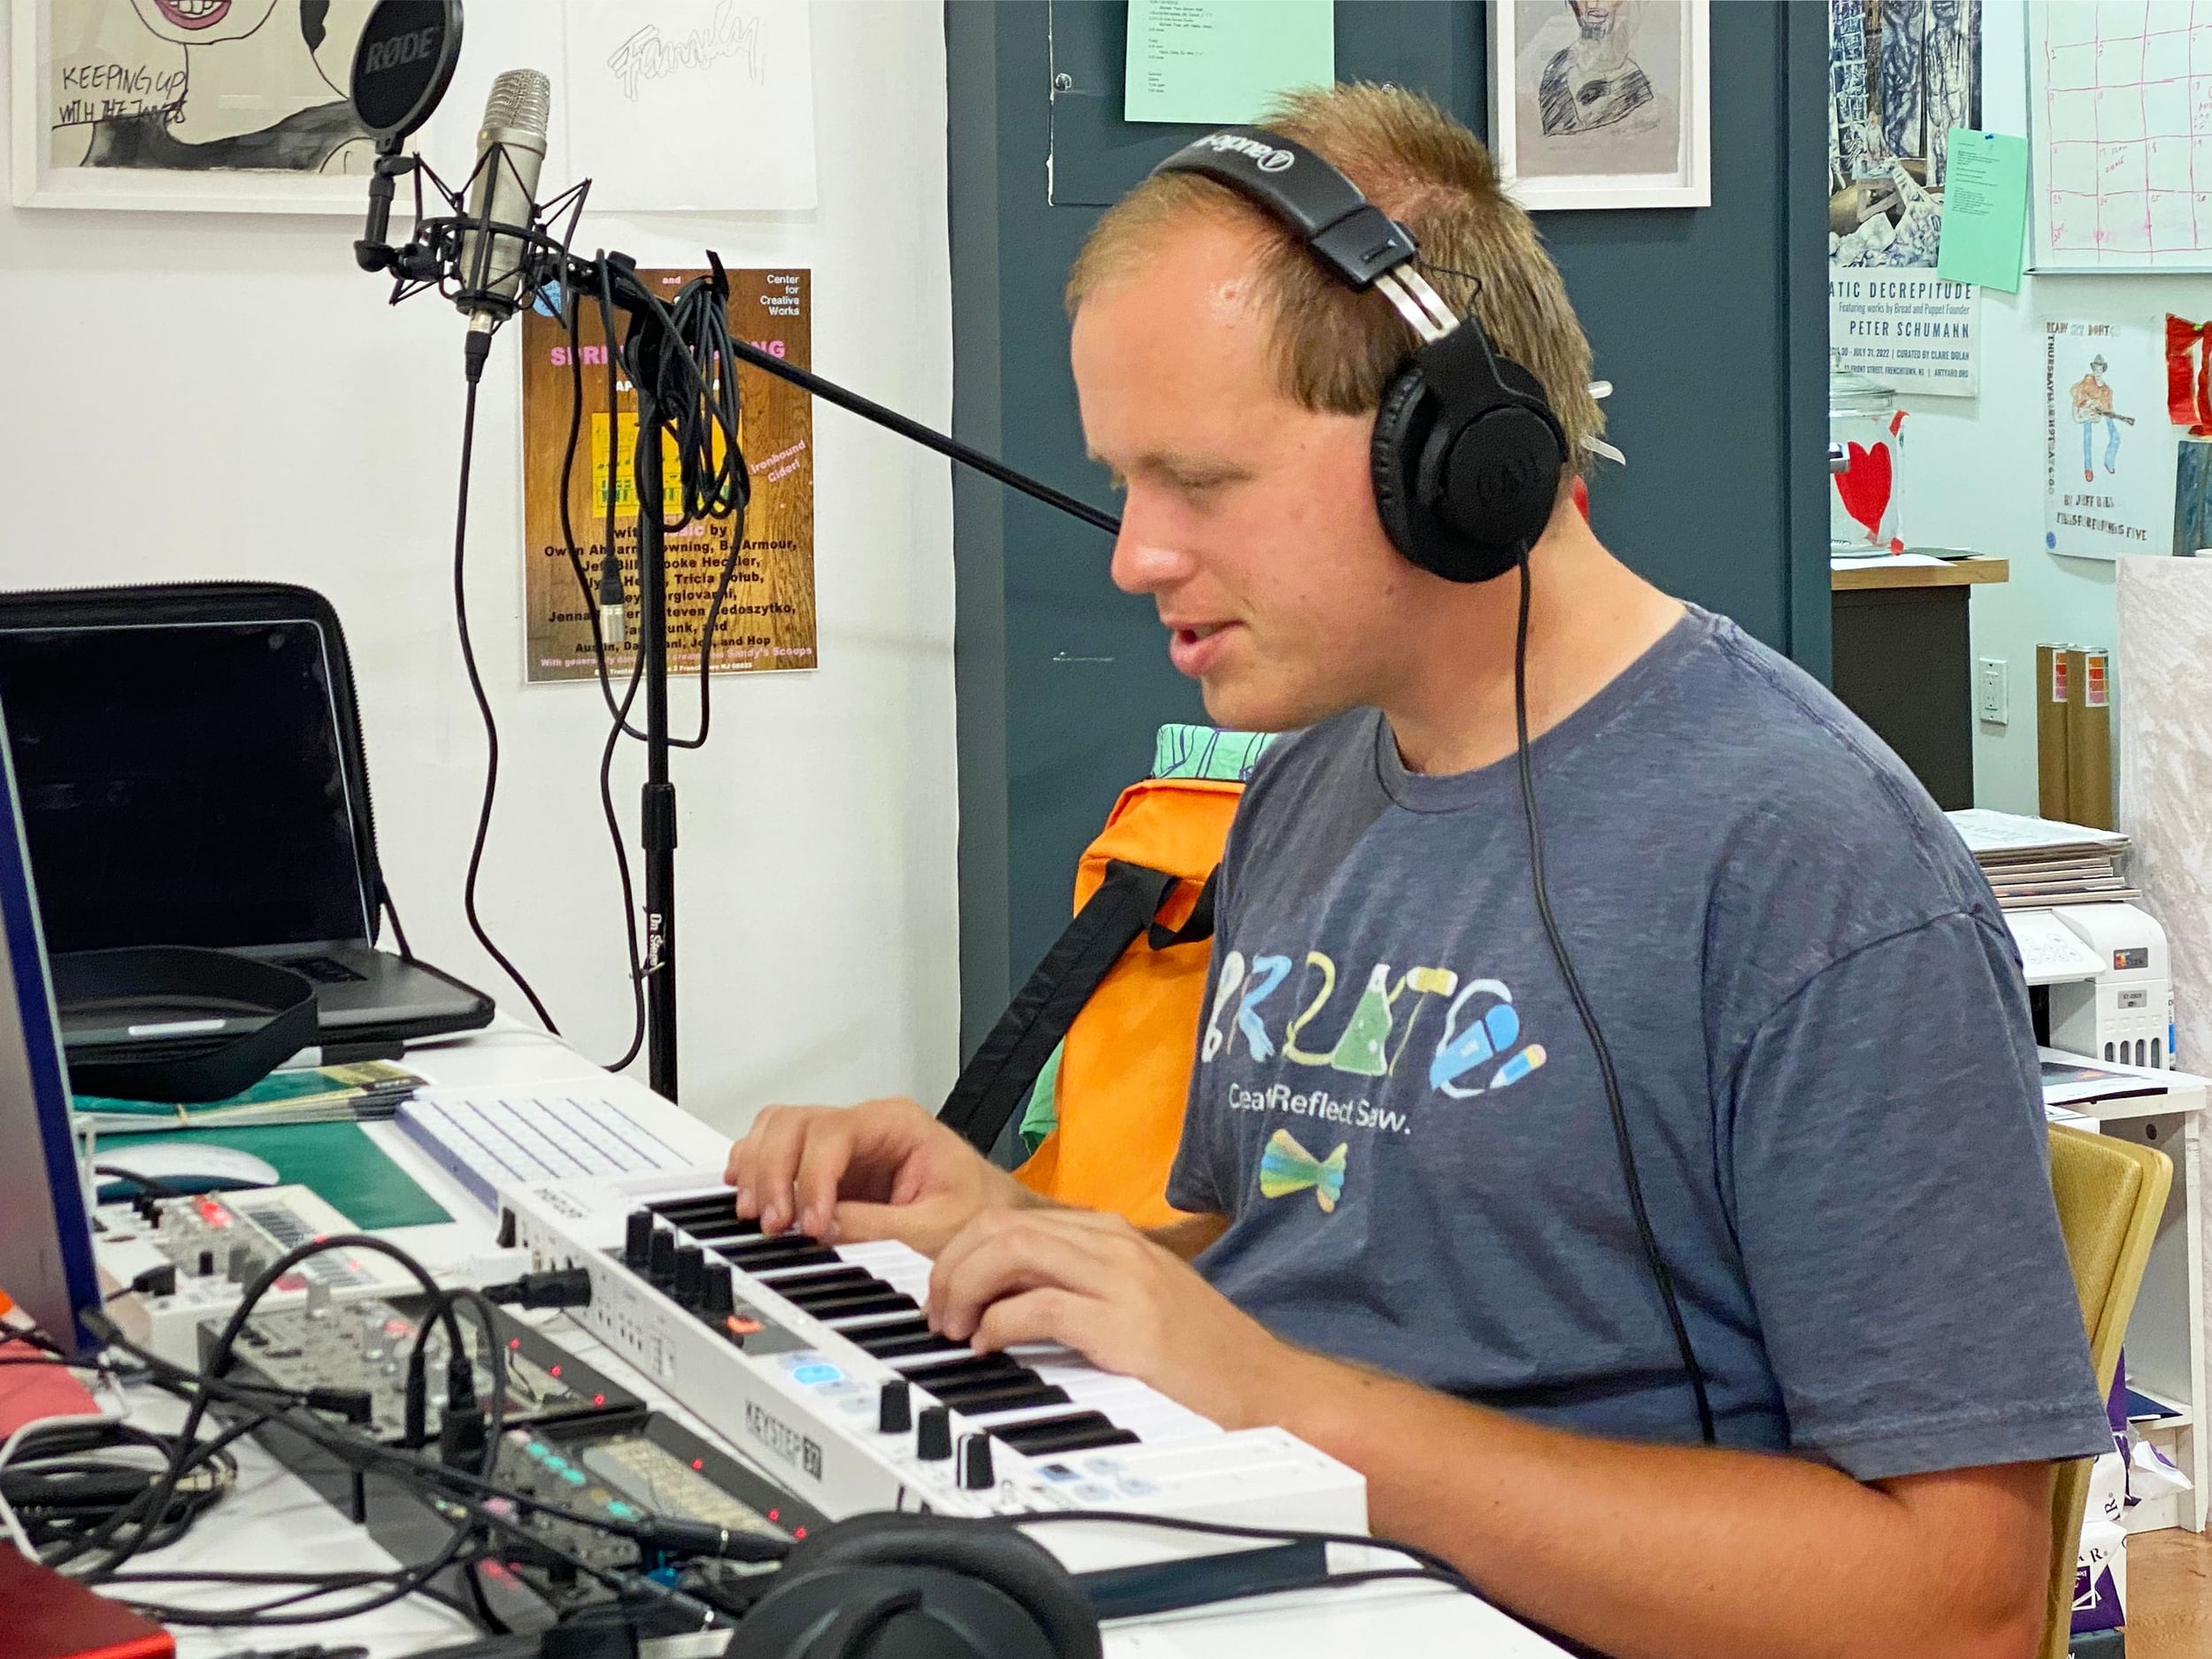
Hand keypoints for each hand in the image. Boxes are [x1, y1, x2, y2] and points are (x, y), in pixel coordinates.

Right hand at [723, 1096, 1029, 1255]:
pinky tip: (751, 1195)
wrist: (989, 1217)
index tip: (812, 1224)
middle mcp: (866, 1123)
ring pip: (778, 1128)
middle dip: (774, 1173)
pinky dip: (756, 1168)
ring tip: (760, 1215)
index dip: (813, 1178)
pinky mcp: (827, 1166)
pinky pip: (776, 1149)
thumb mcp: (938, 1226)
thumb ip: (881, 1225)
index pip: (834, 1133)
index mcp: (899, 1123)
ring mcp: (843, 1142)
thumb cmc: (975, 1210)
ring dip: (758, 1169)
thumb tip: (826, 1225)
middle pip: (794, 1123)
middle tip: (775, 1223)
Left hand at [924, 1208, 1287, 1430]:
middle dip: (952, 1266)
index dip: (962, 1251)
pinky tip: (989, 1347)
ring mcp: (1122, 1281)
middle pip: (1001, 1226)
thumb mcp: (1131, 1301)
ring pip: (1012, 1251)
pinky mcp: (1126, 1326)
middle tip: (939, 1313)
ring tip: (955, 1328)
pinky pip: (1038, 1307)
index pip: (1013, 1217)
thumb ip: (1075, 1286)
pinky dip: (998, 1325)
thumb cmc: (1200, 1357)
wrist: (1267, 1390)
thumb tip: (1001, 1296)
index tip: (945, 1290)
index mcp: (1112, 1235)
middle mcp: (1114, 1245)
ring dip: (966, 1288)